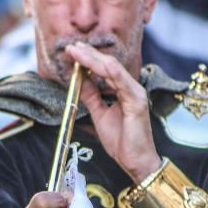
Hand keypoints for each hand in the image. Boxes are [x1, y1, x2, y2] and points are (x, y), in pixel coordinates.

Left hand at [65, 42, 160, 181]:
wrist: (135, 161)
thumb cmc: (122, 141)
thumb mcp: (99, 114)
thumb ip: (91, 96)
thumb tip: (79, 80)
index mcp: (123, 90)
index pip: (104, 69)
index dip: (88, 59)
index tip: (71, 52)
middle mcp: (131, 88)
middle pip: (108, 65)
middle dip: (88, 54)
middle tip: (70, 46)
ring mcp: (135, 93)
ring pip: (112, 69)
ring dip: (93, 59)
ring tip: (77, 51)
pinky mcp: (137, 101)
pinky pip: (122, 81)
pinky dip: (109, 70)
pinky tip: (97, 62)